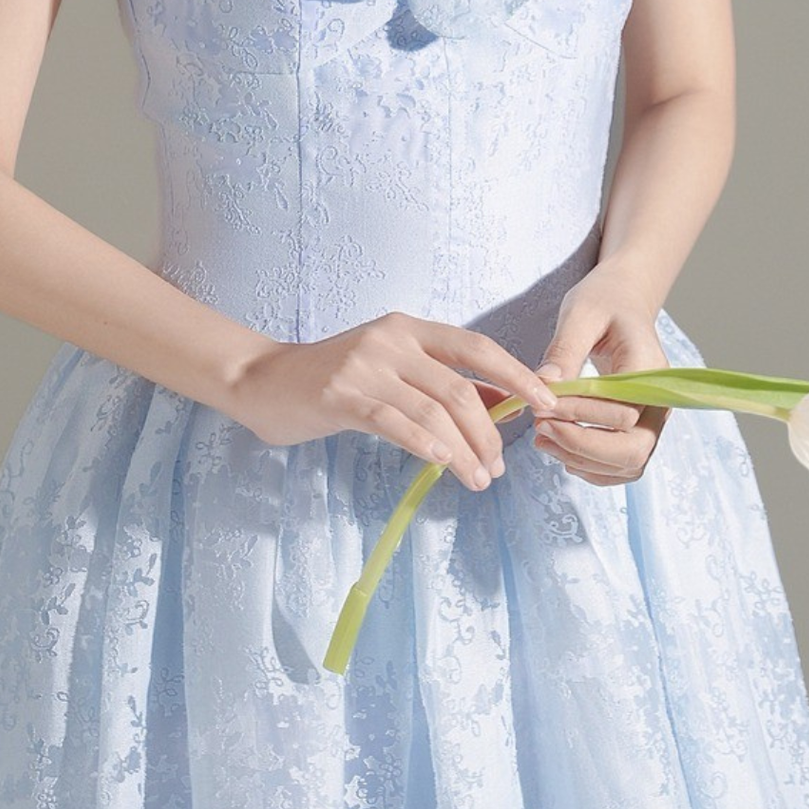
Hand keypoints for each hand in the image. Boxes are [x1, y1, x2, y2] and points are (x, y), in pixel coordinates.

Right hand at [230, 310, 564, 493]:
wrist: (261, 380)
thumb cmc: (331, 379)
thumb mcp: (390, 369)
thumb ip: (437, 382)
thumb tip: (500, 404)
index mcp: (409, 328)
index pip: (476, 347)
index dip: (516, 374)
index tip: (547, 403)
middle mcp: (390, 339)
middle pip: (458, 387)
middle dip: (487, 432)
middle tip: (496, 468)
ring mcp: (364, 365)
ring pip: (432, 409)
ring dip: (463, 450)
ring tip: (477, 480)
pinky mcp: (340, 395)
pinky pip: (393, 421)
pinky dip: (424, 443)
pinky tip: (442, 462)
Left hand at [528, 269, 668, 485]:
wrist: (622, 304)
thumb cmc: (604, 303)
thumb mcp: (581, 314)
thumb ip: (565, 349)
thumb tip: (545, 386)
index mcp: (650, 370)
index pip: (623, 414)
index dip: (580, 416)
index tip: (540, 406)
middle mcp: (659, 402)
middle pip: (633, 450)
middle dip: (582, 446)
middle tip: (540, 430)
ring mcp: (652, 421)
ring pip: (628, 464)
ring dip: (582, 460)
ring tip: (542, 439)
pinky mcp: (639, 431)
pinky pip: (621, 466)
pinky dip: (591, 467)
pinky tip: (561, 449)